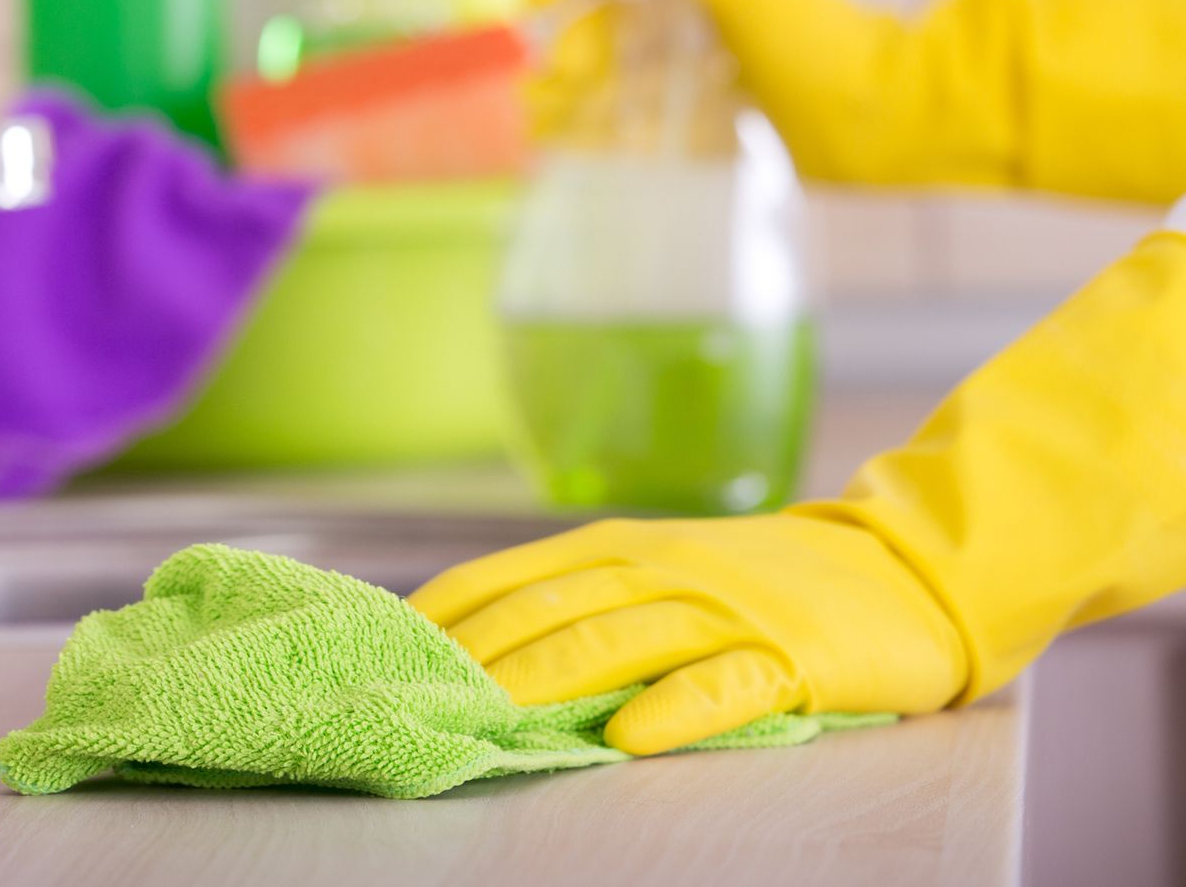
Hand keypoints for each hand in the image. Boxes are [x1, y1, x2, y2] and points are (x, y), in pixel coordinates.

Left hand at [408, 512, 967, 754]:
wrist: (899, 569)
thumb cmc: (762, 579)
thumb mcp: (663, 570)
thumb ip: (585, 598)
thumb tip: (485, 643)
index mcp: (620, 548)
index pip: (509, 576)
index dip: (447, 613)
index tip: (387, 648)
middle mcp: (660, 569)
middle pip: (550, 610)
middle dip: (478, 654)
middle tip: (417, 695)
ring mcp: (723, 610)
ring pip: (619, 642)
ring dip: (548, 679)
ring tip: (489, 715)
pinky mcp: (788, 657)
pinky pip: (723, 686)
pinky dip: (674, 710)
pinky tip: (631, 738)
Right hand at [530, 0, 1185, 202]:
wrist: (892, 118)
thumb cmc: (816, 38)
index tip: (526, 18)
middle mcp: (707, 23)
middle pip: (614, 36)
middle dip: (570, 59)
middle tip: (544, 96)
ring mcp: (718, 79)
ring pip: (631, 89)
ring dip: (583, 108)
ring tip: (545, 137)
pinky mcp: (731, 133)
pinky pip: (661, 137)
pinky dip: (622, 148)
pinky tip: (591, 163)